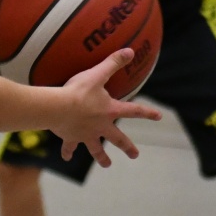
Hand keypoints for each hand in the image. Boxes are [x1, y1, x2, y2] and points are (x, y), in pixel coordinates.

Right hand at [55, 49, 163, 166]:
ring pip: (96, 149)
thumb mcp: (96, 74)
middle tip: (135, 155)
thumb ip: (113, 63)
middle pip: (117, 139)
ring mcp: (86, 134)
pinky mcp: (71, 137)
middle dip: (127, 147)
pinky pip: (70, 146)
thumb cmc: (78, 91)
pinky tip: (67, 157)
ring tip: (107, 165)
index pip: (133, 111)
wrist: (57, 107)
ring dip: (102, 157)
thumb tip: (130, 50)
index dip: (147, 113)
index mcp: (110, 111)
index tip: (158, 116)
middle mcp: (101, 126)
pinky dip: (68, 151)